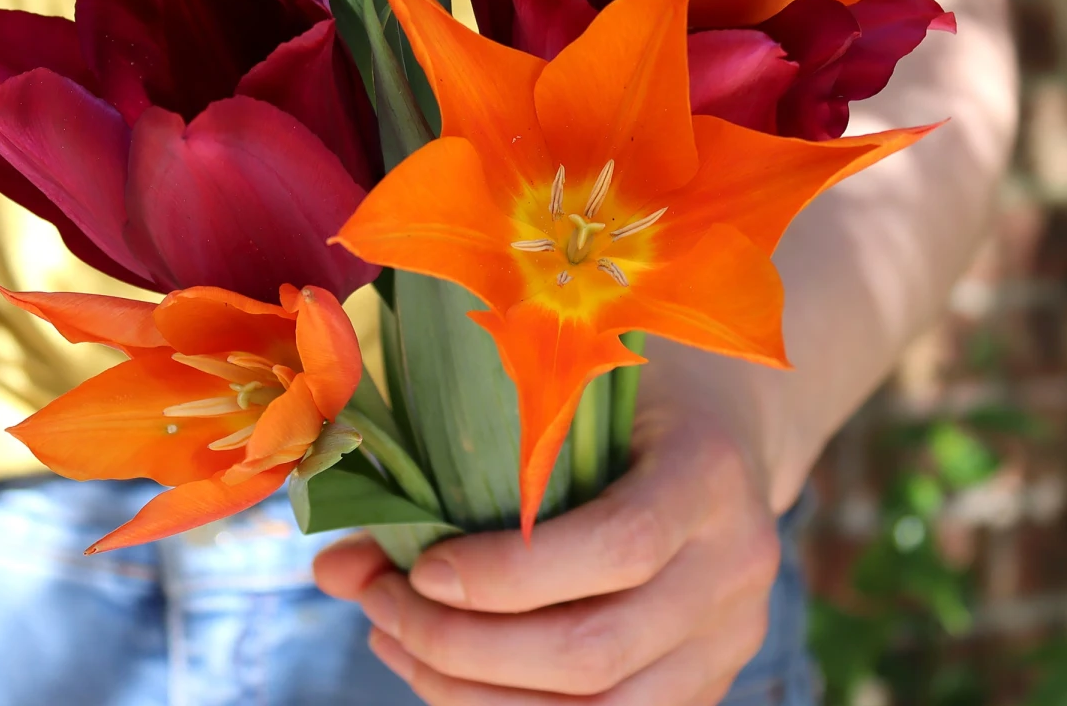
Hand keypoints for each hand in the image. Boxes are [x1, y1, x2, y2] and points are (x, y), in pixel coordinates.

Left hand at [313, 407, 779, 703]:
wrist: (723, 426)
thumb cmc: (615, 391)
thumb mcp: (553, 394)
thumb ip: (451, 465)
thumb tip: (333, 568)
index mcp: (706, 474)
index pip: (617, 547)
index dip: (509, 574)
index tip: (423, 567)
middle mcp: (733, 566)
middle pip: (597, 651)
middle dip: (466, 645)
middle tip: (381, 605)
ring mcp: (729, 638)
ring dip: (474, 694)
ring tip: (396, 642)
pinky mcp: (704, 683)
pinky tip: (442, 676)